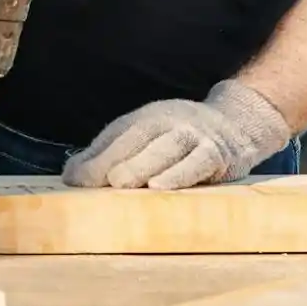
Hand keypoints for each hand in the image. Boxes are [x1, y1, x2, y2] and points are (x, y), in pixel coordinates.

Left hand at [61, 81, 290, 189]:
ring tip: (122, 183)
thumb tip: (70, 176)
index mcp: (146, 119)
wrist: (236, 124)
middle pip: (140, 137)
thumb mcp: (143, 138)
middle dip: (115, 159)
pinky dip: (180, 173)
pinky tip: (162, 186)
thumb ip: (107, 155)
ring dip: (144, 164)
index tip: (73, 180)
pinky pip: (199, 161)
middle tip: (96, 181)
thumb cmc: (179, 137)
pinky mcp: (217, 153)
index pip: (117, 135)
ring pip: (168, 146)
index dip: (94, 157)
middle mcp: (169, 121)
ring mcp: (194, 135)